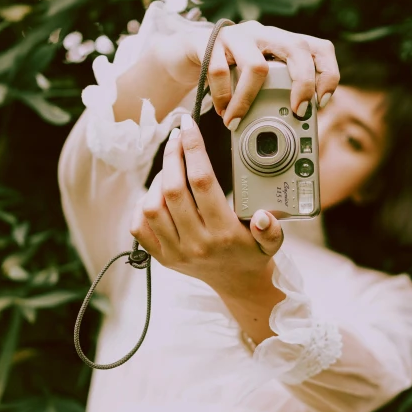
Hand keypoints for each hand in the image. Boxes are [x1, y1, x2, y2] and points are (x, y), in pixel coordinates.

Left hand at [130, 115, 283, 292]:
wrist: (237, 284)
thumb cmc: (253, 253)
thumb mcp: (271, 242)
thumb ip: (270, 229)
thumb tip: (264, 216)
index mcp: (224, 234)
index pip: (203, 182)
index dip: (194, 149)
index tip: (189, 126)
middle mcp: (197, 244)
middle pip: (173, 190)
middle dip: (172, 156)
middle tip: (176, 137)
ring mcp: (175, 252)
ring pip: (152, 207)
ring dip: (158, 180)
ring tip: (171, 168)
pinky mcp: (161, 258)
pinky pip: (139, 228)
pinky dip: (143, 206)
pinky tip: (157, 193)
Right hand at [155, 19, 339, 128]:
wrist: (182, 55)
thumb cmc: (226, 75)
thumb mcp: (255, 83)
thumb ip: (274, 96)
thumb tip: (297, 134)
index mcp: (280, 44)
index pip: (318, 47)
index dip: (328, 73)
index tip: (322, 103)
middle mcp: (262, 34)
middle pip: (297, 48)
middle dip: (302, 84)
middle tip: (297, 112)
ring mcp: (235, 35)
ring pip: (256, 66)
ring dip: (248, 102)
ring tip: (237, 122)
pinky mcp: (206, 41)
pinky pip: (219, 71)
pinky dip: (221, 97)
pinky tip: (220, 110)